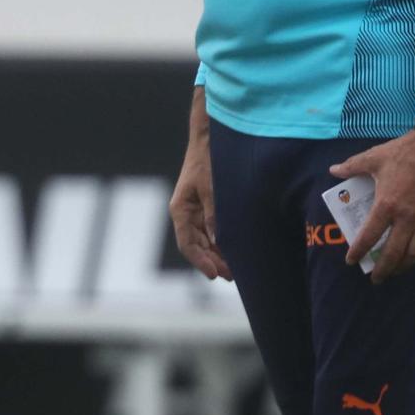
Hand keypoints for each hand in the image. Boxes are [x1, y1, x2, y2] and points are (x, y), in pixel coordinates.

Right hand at [170, 140, 230, 280]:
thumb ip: (214, 214)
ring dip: (217, 255)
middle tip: (231, 276)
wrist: (209, 138)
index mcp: (181, 209)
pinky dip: (221, 242)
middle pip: (197, 246)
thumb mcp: (211, 188)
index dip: (201, 261)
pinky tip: (233, 252)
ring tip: (233, 270)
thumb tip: (218, 240)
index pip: (188, 244)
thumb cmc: (208, 160)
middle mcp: (186, 214)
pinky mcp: (207, 207)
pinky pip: (212, 231)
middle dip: (212, 262)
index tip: (214, 274)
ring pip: (205, 241)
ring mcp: (196, 211)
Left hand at [330, 132, 414, 284]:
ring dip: (404, 266)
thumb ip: (352, 166)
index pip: (369, 237)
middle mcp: (407, 217)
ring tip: (397, 270)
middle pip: (393, 253)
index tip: (351, 260)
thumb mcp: (374, 157)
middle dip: (382, 270)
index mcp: (386, 204)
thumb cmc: (405, 150)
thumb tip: (333, 170)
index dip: (358, 252)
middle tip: (376, 278)